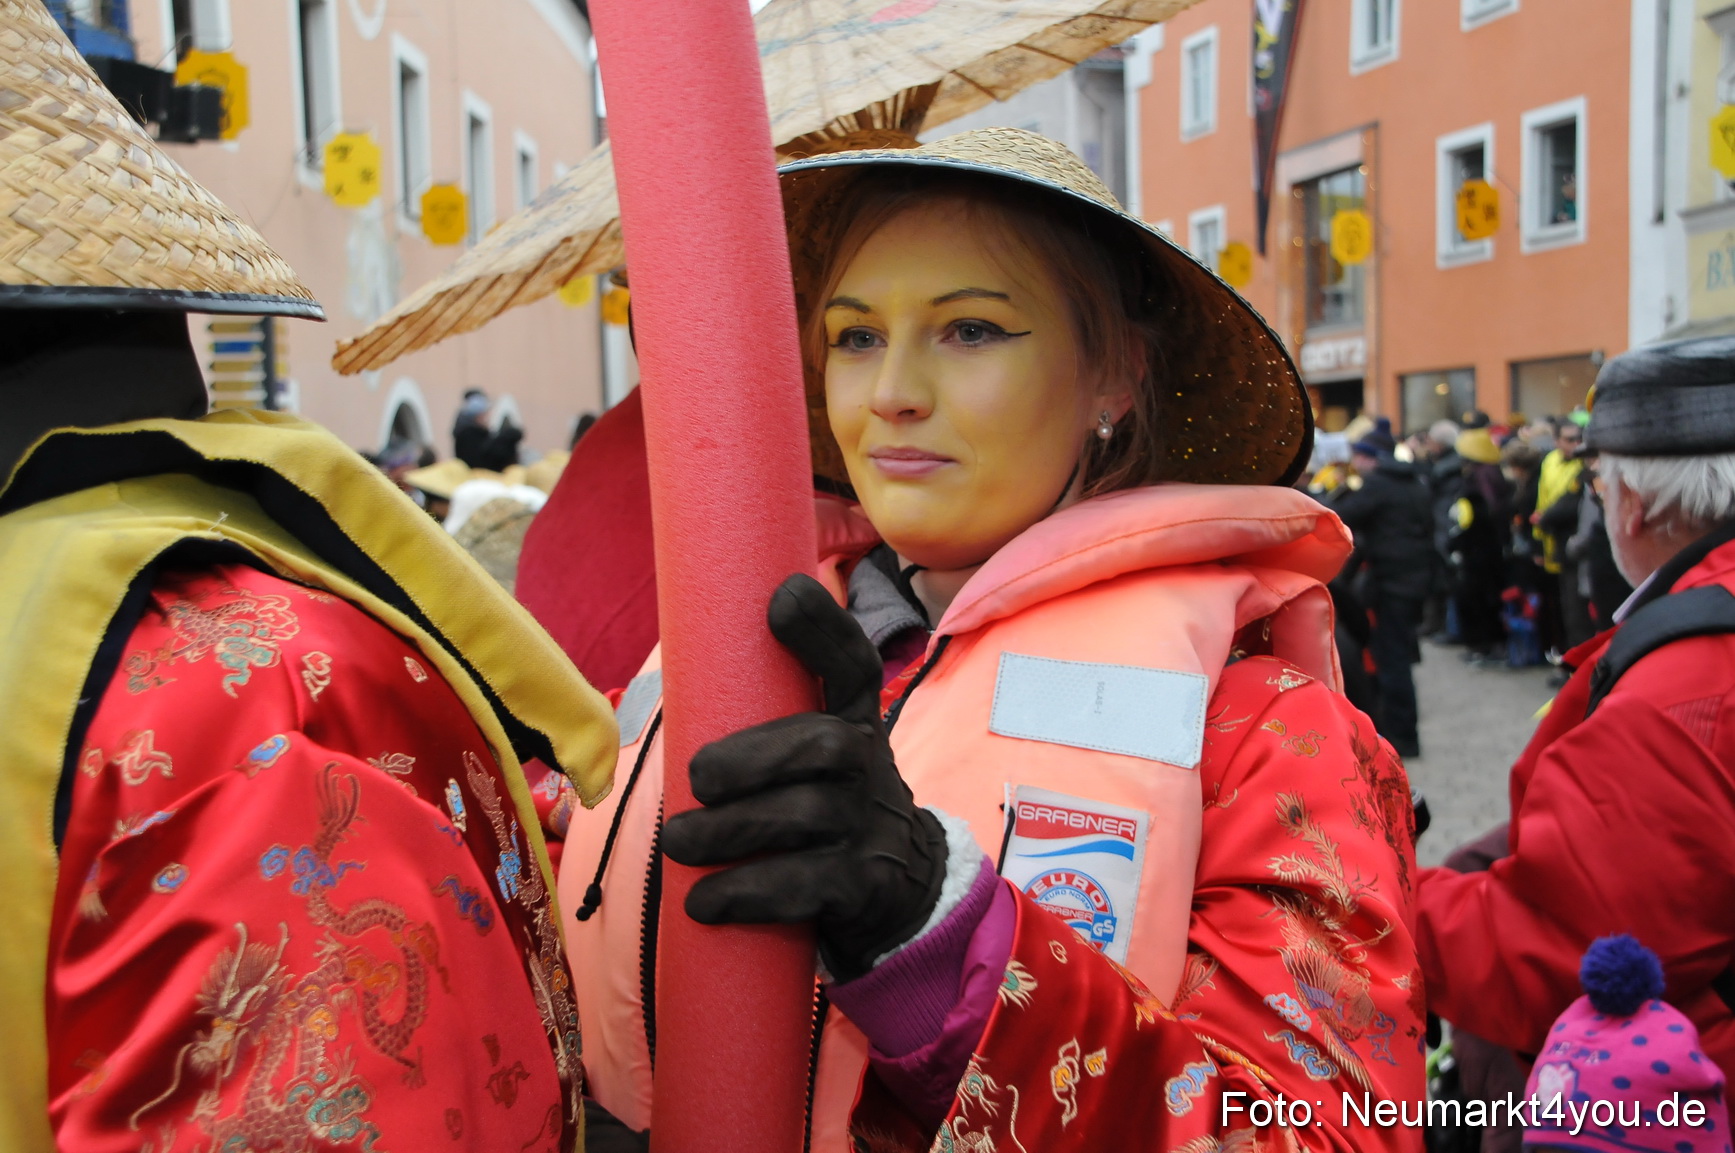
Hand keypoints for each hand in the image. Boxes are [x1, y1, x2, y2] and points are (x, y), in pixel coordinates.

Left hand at [660, 574, 947, 981]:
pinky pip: (803, 886)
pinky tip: (704, 901)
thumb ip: (770, 718)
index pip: (852, 666)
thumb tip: (680, 678)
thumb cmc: (831, 807)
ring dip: (727, 832)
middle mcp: (870, 767)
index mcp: (854, 722)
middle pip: (820, 746)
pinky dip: (744, 893)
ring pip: (800, 818)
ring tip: (679, 842)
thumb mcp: (819, 754)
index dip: (822, 628)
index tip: (781, 598)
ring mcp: (869, 828)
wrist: (903, 889)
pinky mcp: (863, 887)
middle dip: (749, 759)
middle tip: (695, 780)